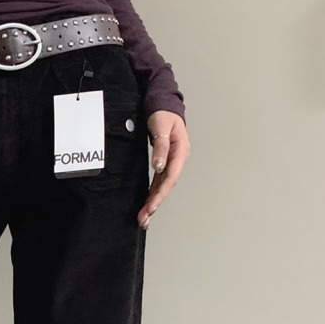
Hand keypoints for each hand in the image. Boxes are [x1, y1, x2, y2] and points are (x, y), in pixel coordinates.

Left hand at [137, 111, 189, 229]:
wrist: (163, 104)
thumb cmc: (163, 113)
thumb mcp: (161, 127)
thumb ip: (161, 147)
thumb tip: (159, 166)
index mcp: (180, 151)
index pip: (170, 177)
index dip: (160, 193)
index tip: (151, 206)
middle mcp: (177, 160)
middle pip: (166, 186)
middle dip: (155, 203)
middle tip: (144, 219)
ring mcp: (171, 162)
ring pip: (162, 186)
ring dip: (153, 202)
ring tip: (144, 218)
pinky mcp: (164, 162)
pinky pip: (158, 181)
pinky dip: (152, 193)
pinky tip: (147, 204)